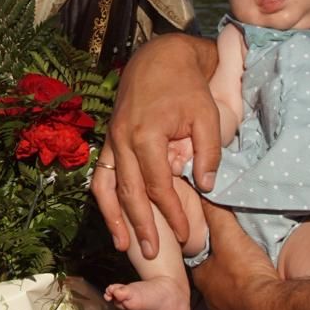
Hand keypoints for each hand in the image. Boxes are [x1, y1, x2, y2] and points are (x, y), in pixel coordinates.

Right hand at [93, 32, 219, 257]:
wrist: (161, 55)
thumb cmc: (187, 85)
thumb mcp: (207, 114)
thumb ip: (207, 153)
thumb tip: (206, 187)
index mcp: (145, 134)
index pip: (158, 186)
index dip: (172, 214)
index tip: (186, 236)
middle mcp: (121, 139)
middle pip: (128, 193)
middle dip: (141, 226)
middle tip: (153, 254)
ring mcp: (111, 138)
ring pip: (106, 186)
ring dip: (113, 218)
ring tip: (123, 245)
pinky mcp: (110, 137)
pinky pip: (102, 173)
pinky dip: (105, 197)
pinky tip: (113, 217)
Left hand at [189, 202, 283, 309]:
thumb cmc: (245, 273)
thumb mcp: (229, 236)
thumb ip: (215, 213)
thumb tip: (199, 191)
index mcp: (202, 279)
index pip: (197, 256)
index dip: (204, 244)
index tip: (213, 234)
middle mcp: (213, 300)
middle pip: (214, 274)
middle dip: (222, 263)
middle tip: (234, 250)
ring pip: (230, 290)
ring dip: (239, 279)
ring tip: (249, 266)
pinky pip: (248, 302)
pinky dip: (253, 293)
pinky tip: (262, 285)